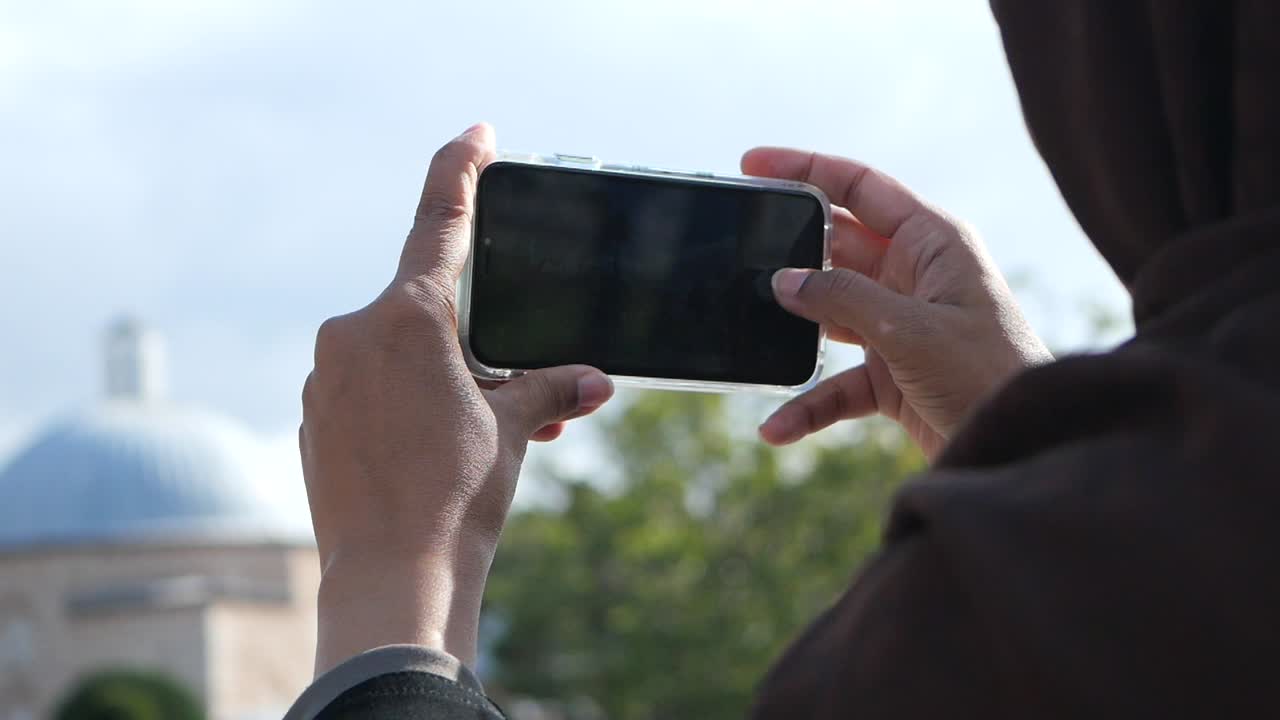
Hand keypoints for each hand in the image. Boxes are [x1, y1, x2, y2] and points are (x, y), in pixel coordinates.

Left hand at [300, 124, 613, 673]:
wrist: (392, 577)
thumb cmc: (457, 497)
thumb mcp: (515, 429)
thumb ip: (551, 386)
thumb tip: (596, 378)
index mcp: (409, 319)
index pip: (440, 222)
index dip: (461, 170)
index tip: (476, 136)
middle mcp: (355, 333)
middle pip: (428, 308)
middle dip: (474, 338)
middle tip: (511, 387)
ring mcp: (326, 375)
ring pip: (397, 350)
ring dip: (441, 375)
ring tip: (479, 432)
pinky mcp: (314, 414)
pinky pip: (367, 385)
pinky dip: (404, 400)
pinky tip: (429, 449)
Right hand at [742, 149, 1050, 458]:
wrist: (1024, 444)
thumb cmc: (989, 375)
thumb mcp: (910, 329)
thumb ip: (843, 298)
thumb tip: (783, 280)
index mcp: (932, 242)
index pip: (860, 187)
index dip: (806, 169)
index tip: (752, 163)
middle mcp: (915, 277)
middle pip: (837, 248)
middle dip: (789, 254)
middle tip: (738, 253)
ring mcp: (900, 326)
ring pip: (830, 314)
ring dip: (794, 329)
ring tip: (748, 330)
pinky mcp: (893, 376)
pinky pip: (837, 383)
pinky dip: (808, 403)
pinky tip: (778, 426)